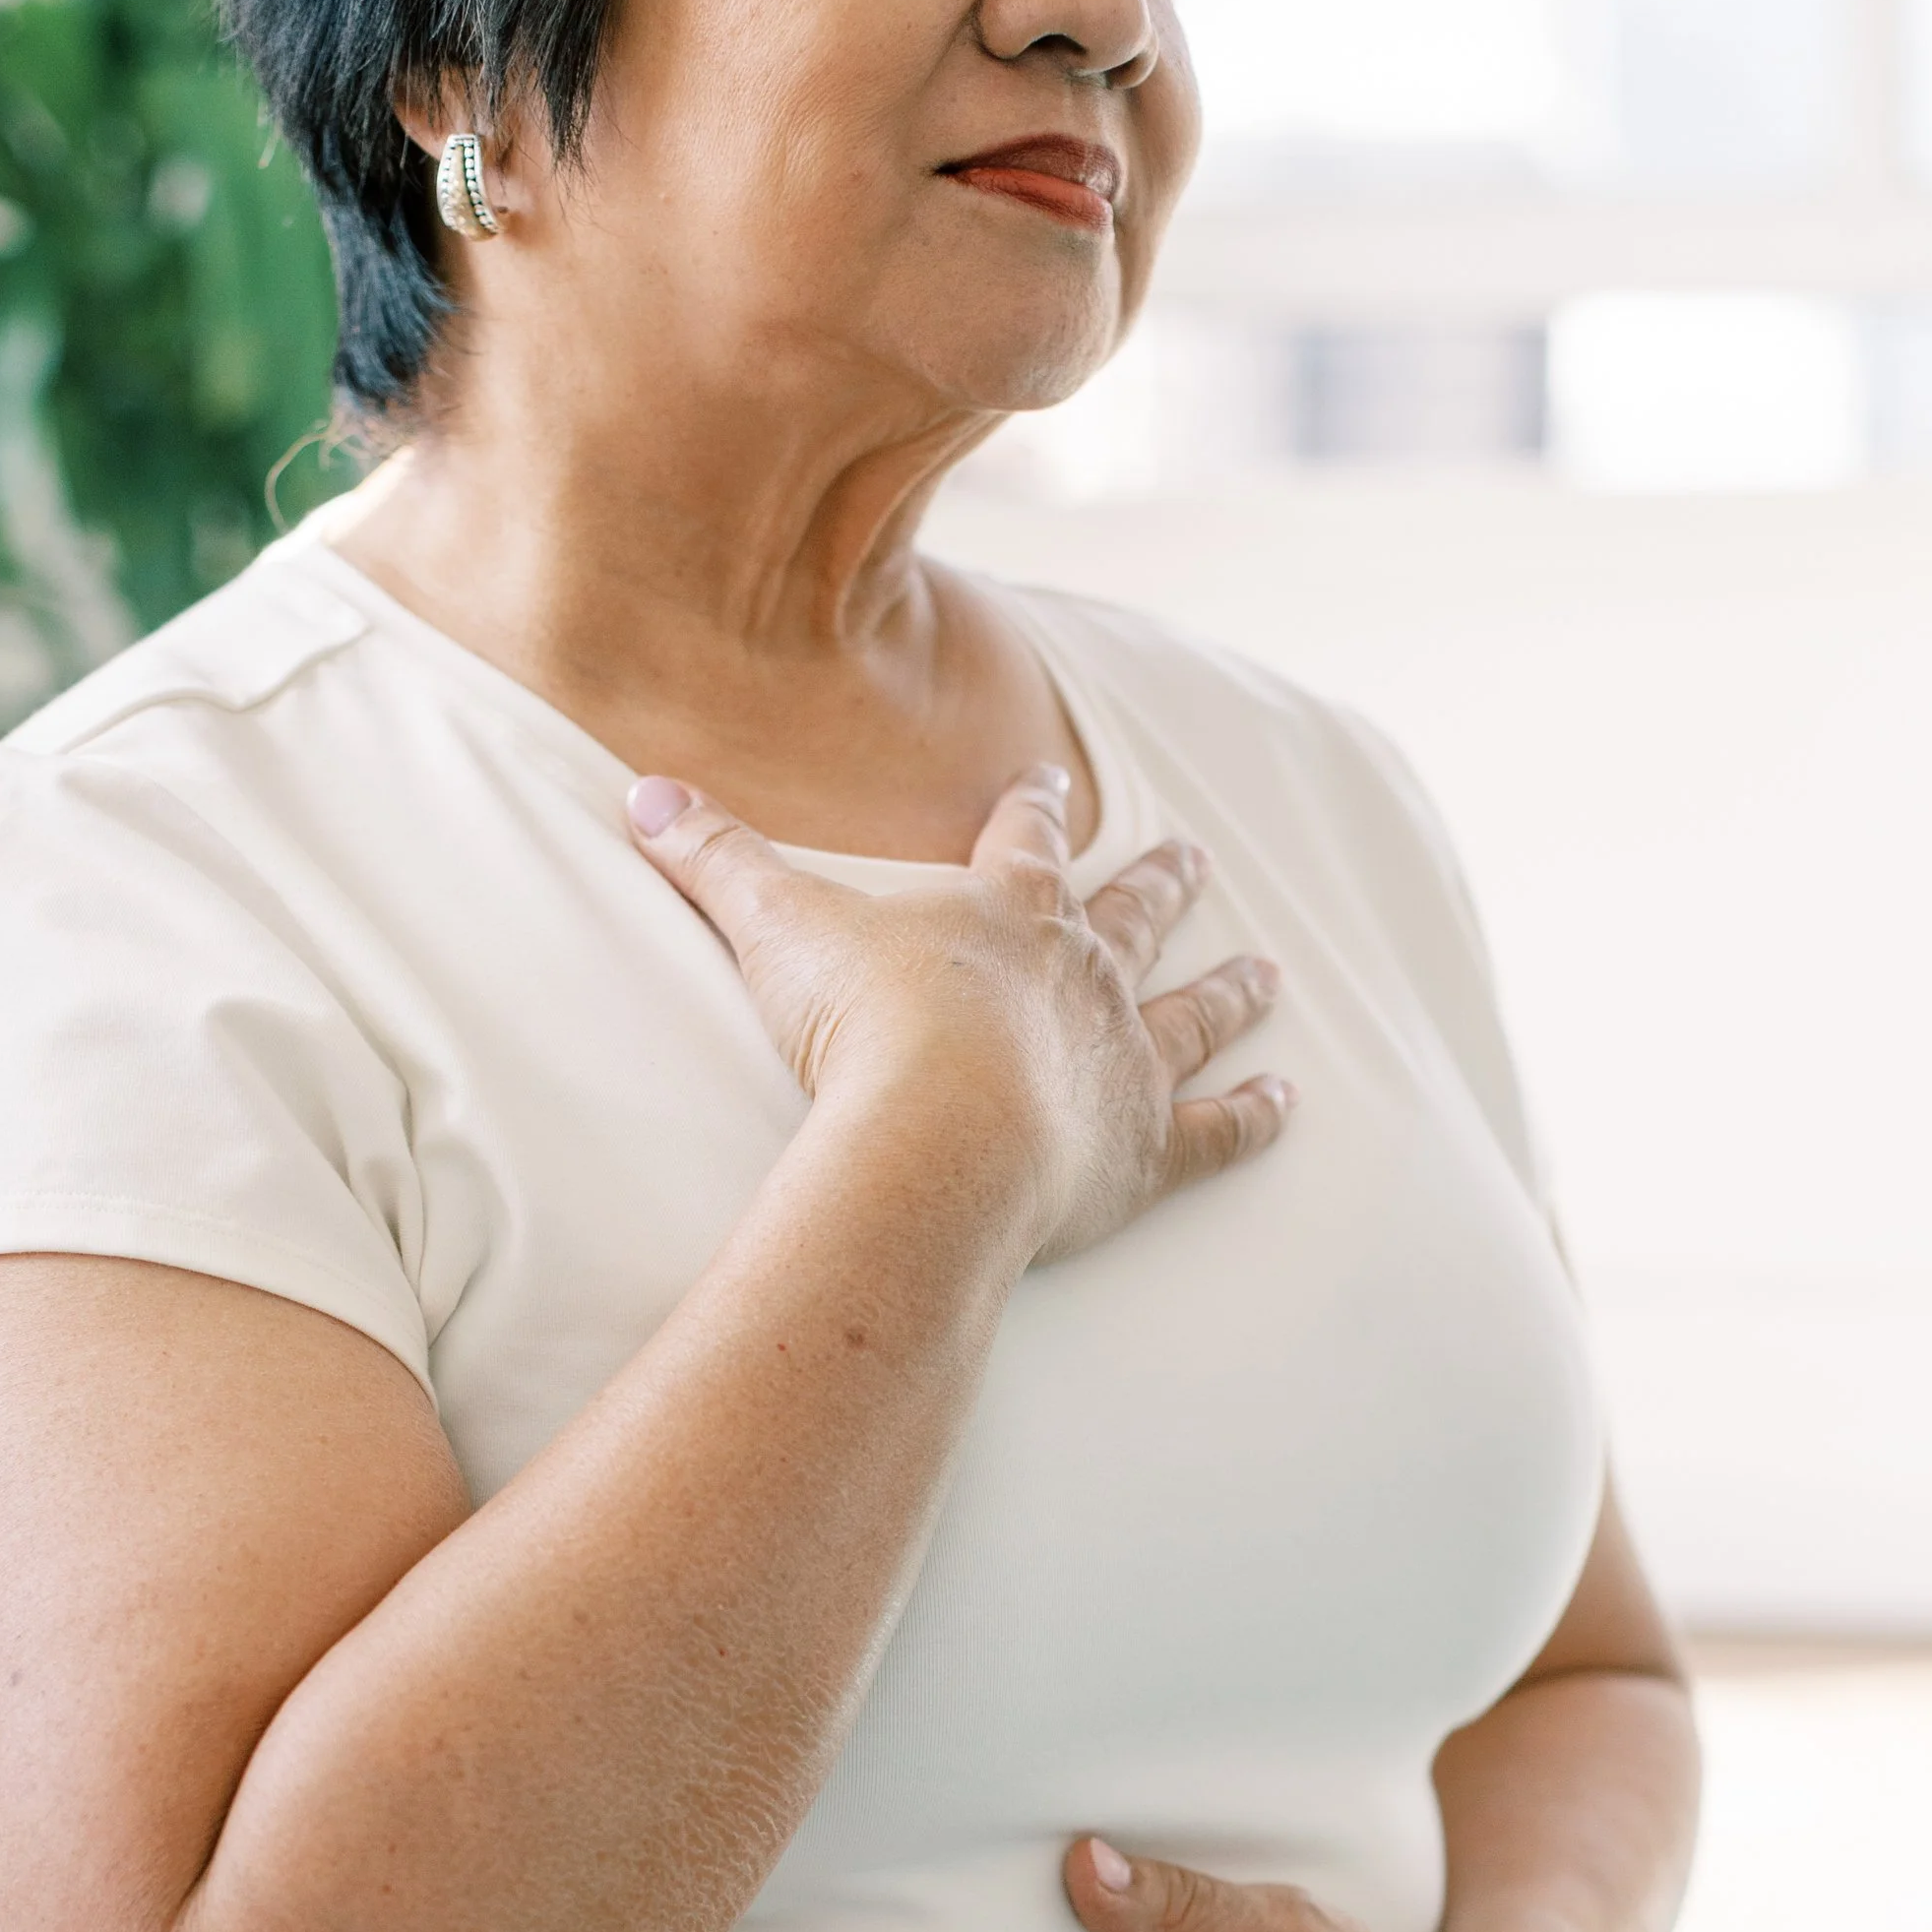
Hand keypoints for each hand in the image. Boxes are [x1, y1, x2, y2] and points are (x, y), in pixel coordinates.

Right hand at [628, 764, 1290, 1260]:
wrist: (936, 1132)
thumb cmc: (862, 1028)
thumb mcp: (776, 925)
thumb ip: (715, 859)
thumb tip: (642, 794)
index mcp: (1008, 914)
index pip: (1026, 841)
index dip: (1034, 812)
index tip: (1050, 784)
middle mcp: (1085, 975)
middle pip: (1132, 915)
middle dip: (1160, 885)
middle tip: (1195, 858)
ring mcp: (1127, 1060)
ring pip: (1194, 1014)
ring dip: (1231, 992)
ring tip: (1270, 973)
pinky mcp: (1149, 1147)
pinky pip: (1217, 1130)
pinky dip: (1255, 1119)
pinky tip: (1288, 1103)